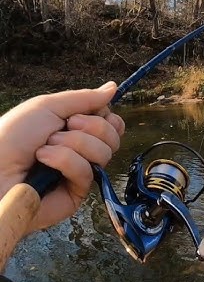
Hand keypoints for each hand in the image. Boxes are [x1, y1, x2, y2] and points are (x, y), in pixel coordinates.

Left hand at [0, 82, 124, 237]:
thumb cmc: (11, 136)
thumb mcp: (47, 107)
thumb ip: (84, 98)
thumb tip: (113, 87)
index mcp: (76, 130)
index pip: (112, 125)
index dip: (109, 119)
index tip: (97, 112)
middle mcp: (81, 152)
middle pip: (112, 138)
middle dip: (92, 128)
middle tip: (66, 127)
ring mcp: (80, 174)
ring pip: (103, 154)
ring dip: (74, 144)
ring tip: (46, 147)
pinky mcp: (76, 194)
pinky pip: (87, 173)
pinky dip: (65, 162)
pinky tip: (44, 161)